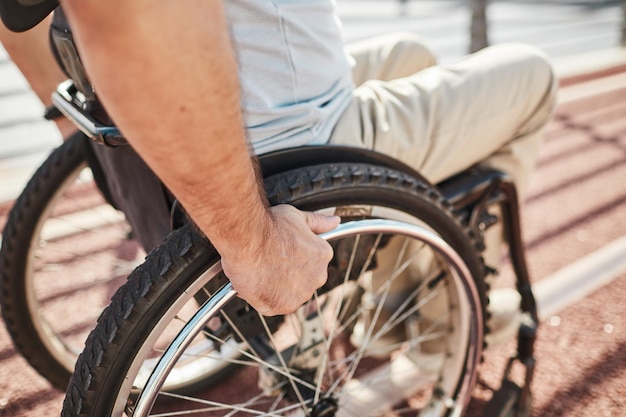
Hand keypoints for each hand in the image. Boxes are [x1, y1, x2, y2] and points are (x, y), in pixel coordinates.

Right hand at [220, 205, 339, 315]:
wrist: (248, 240)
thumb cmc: (269, 227)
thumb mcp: (297, 217)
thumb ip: (318, 222)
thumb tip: (334, 220)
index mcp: (322, 256)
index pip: (312, 262)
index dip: (293, 257)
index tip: (281, 252)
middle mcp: (317, 277)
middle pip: (302, 280)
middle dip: (288, 274)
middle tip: (270, 261)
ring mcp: (301, 294)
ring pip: (289, 294)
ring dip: (277, 286)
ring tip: (262, 270)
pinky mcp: (283, 306)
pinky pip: (273, 305)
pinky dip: (264, 297)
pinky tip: (257, 282)